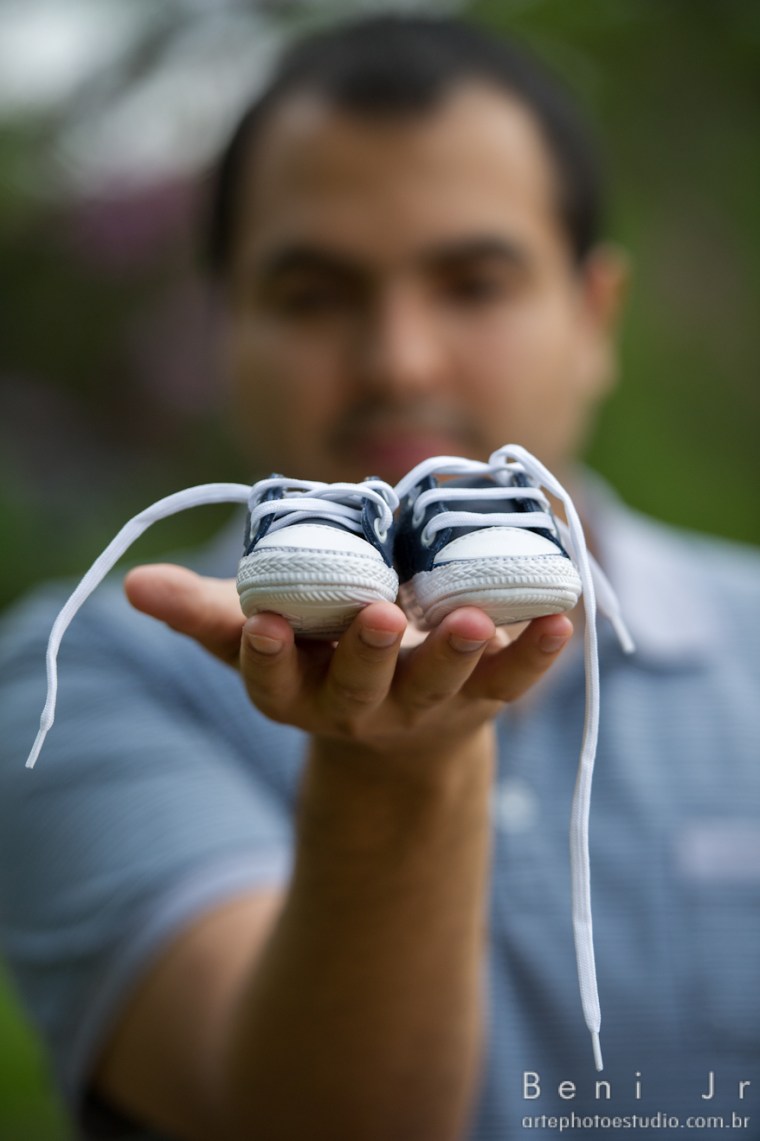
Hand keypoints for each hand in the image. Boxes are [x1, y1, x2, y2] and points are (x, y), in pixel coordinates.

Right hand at [125, 564, 571, 764]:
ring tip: (469, 619)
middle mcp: (359, 707)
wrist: (399, 722)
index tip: (263, 620)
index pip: (272, 678)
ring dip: (453, 654)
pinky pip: (514, 680)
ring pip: (439, 687)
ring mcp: (426, 705)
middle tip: (375, 615)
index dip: (267, 653)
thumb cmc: (317, 656)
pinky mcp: (483, 696)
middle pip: (358, 688)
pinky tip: (560, 618)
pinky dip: (537, 653)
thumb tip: (133, 585)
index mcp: (298, 691)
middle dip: (365, 654)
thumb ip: (203, 611)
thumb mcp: (254, 635)